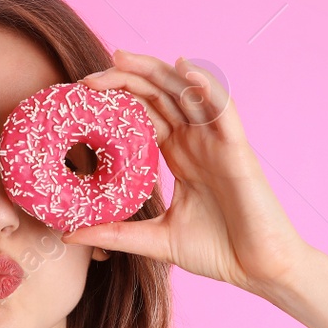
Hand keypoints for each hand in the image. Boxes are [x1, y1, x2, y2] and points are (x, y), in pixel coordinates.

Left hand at [64, 49, 313, 297]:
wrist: (259, 270)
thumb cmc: (217, 252)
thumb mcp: (155, 241)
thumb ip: (115, 233)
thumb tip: (69, 235)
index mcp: (179, 154)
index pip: (144, 113)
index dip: (116, 98)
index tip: (81, 96)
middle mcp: (197, 141)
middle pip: (159, 95)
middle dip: (125, 79)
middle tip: (88, 77)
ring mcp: (217, 141)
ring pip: (186, 92)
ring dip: (155, 70)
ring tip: (122, 58)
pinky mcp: (237, 149)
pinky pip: (223, 108)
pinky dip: (206, 85)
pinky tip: (183, 69)